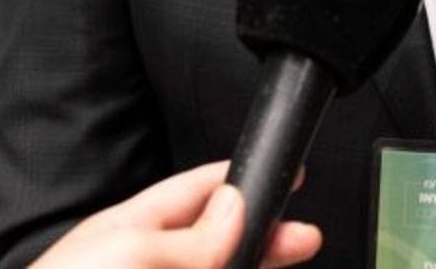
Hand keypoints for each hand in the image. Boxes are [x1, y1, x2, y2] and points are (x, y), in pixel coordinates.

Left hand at [30, 161, 322, 268]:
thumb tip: (236, 207)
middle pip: (217, 243)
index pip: (197, 193)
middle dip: (262, 239)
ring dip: (251, 267)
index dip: (240, 181)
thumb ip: (192, 236)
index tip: (286, 176)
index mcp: (132, 232)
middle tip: (303, 240)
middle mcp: (146, 264)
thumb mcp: (133, 252)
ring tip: (282, 264)